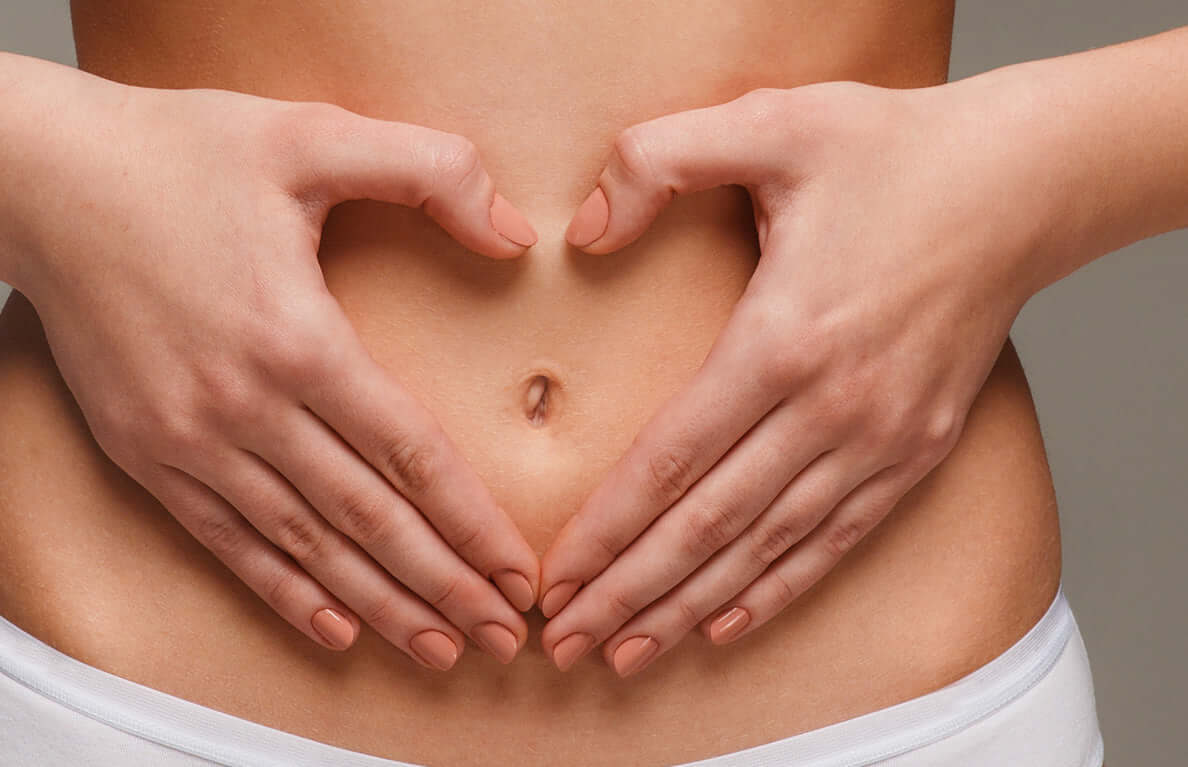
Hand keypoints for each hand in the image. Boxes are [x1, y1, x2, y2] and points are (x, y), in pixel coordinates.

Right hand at [2, 85, 544, 667]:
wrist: (45, 184)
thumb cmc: (178, 153)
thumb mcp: (312, 133)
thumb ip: (428, 170)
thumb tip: (514, 233)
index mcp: (295, 336)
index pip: (407, 452)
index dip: (471, 521)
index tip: (518, 571)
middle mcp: (241, 405)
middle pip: (363, 517)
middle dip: (441, 584)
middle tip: (503, 636)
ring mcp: (184, 438)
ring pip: (301, 544)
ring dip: (376, 603)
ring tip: (438, 648)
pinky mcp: (141, 451)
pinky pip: (224, 539)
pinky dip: (281, 590)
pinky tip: (333, 627)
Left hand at [536, 82, 1054, 674]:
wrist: (1025, 181)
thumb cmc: (893, 149)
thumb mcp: (769, 121)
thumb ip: (659, 159)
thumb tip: (586, 228)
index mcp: (783, 340)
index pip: (672, 460)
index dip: (607, 528)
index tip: (553, 576)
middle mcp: (833, 407)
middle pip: (709, 525)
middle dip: (630, 591)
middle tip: (563, 640)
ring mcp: (881, 438)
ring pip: (768, 547)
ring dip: (691, 607)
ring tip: (625, 652)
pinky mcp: (918, 450)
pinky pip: (836, 539)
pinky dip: (778, 589)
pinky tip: (724, 624)